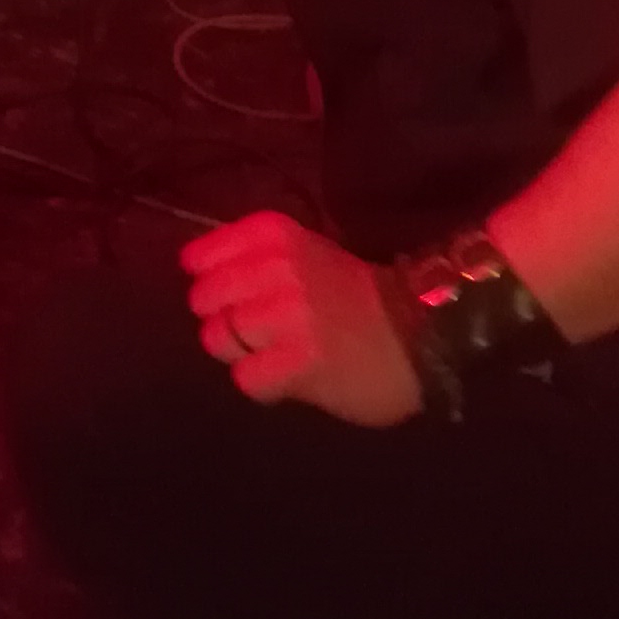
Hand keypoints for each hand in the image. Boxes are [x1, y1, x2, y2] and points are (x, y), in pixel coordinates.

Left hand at [180, 212, 423, 425]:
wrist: (418, 335)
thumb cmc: (354, 294)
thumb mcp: (305, 251)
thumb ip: (255, 257)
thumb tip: (199, 271)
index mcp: (276, 235)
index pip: (201, 256)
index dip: (205, 279)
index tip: (223, 293)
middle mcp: (277, 268)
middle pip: (204, 299)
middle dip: (219, 319)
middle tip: (249, 332)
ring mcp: (289, 316)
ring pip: (219, 339)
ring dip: (238, 353)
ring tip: (268, 355)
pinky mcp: (301, 362)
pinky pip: (247, 378)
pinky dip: (259, 383)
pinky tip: (282, 379)